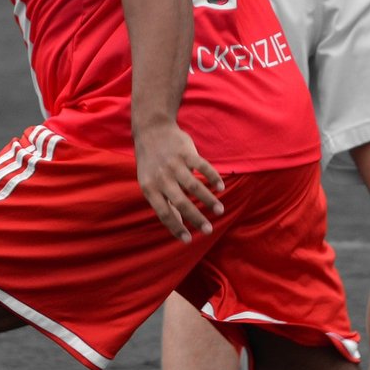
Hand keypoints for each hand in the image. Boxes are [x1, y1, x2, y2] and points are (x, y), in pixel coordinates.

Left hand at [134, 122, 224, 242]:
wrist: (151, 129)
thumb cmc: (151, 162)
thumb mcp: (149, 182)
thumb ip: (163, 202)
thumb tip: (178, 225)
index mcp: (150, 188)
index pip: (164, 213)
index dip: (176, 228)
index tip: (189, 239)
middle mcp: (162, 178)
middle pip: (181, 203)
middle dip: (196, 218)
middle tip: (209, 230)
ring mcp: (174, 164)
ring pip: (195, 187)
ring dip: (209, 201)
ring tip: (220, 211)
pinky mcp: (186, 153)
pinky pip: (203, 167)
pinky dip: (213, 178)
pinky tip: (220, 187)